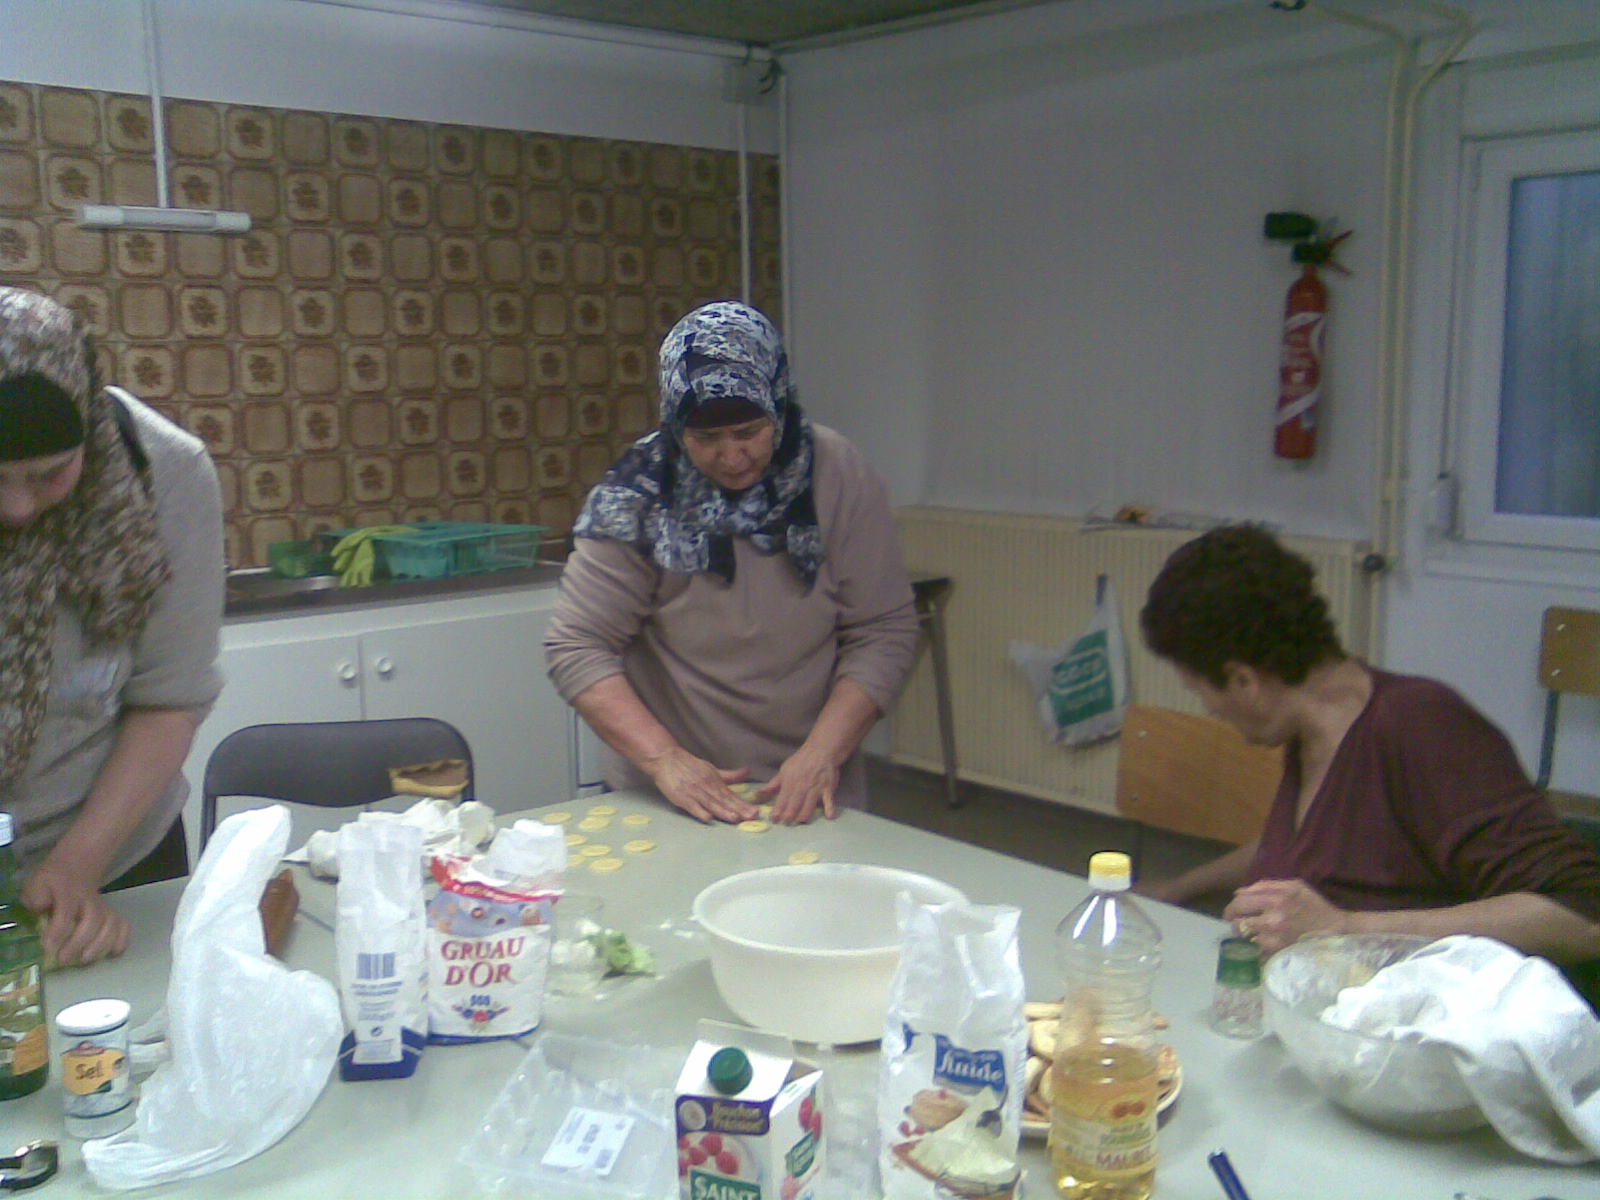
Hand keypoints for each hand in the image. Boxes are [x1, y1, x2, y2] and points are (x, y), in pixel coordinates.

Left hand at [20, 865, 130, 967]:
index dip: (58, 932)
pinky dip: (122, 940)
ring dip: (100, 945)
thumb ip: (35, 895)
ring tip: (84, 960)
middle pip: (93, 919)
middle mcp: (89, 898)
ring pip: (110, 924)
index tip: (48, 949)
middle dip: (79, 942)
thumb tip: (41, 907)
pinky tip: (113, 953)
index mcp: (67, 891)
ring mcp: (103, 906)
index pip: (66, 911)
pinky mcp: (112, 913)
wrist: (74, 871)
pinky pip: (123, 925)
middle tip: (63, 959)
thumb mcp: (36, 885)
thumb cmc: (51, 884)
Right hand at [643, 747, 758, 823]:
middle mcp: (707, 786)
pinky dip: (699, 811)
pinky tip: (708, 818)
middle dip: (738, 809)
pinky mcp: (681, 797)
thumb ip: (730, 775)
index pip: (731, 795)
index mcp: (715, 781)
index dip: (743, 804)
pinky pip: (692, 806)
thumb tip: (747, 772)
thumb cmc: (691, 767)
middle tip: (751, 817)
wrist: (667, 759)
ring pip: (711, 804)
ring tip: (735, 818)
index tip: (755, 812)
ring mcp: (694, 792)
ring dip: (723, 811)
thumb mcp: (712, 770)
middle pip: (724, 800)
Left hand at [764, 744, 839, 824]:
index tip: (774, 820)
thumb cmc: (801, 761)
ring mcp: (815, 789)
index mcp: (789, 782)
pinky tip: (829, 817)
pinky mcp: (828, 789)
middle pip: (794, 807)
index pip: (782, 800)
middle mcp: (801, 787)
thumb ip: (773, 784)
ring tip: (800, 822)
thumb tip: (759, 794)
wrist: (821, 750)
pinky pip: (829, 801)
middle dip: (789, 817)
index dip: (777, 811)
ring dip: (803, 817)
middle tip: (786, 824)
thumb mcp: (784, 770)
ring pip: (808, 807)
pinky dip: (829, 809)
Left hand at [1223, 878, 1349, 956]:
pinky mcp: (1279, 953)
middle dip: (1234, 922)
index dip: (1231, 907)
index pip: (1240, 903)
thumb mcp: (1294, 886)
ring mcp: (1275, 938)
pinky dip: (1256, 948)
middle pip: (1237, 922)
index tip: (1233, 911)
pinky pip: (1257, 952)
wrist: (1336, 929)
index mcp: (1276, 899)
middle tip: (1237, 923)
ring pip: (1245, 938)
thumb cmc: (1314, 905)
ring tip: (1252, 933)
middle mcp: (1273, 919)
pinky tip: (1263, 944)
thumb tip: (1239, 892)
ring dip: (1245, 936)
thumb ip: (1265, 886)